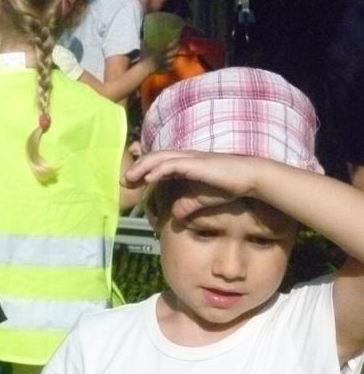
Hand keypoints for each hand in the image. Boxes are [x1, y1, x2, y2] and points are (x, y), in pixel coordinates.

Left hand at [122, 151, 261, 218]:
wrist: (250, 178)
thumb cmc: (229, 186)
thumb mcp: (202, 200)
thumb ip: (188, 205)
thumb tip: (175, 216)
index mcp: (185, 165)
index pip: (158, 163)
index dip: (143, 170)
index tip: (130, 181)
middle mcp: (185, 158)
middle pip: (154, 158)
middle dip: (137, 168)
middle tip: (123, 181)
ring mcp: (190, 159)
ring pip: (159, 158)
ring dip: (142, 167)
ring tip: (129, 178)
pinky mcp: (196, 163)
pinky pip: (172, 165)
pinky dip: (158, 170)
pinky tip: (148, 178)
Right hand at [141, 39, 178, 72]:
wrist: (144, 68)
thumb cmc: (144, 57)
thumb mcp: (144, 48)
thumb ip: (145, 43)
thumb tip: (144, 38)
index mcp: (161, 51)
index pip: (170, 46)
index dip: (174, 42)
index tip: (177, 39)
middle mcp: (164, 57)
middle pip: (173, 53)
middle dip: (176, 50)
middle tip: (179, 46)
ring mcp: (163, 63)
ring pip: (171, 60)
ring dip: (173, 58)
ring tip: (174, 56)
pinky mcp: (161, 68)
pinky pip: (167, 69)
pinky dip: (169, 68)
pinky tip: (170, 67)